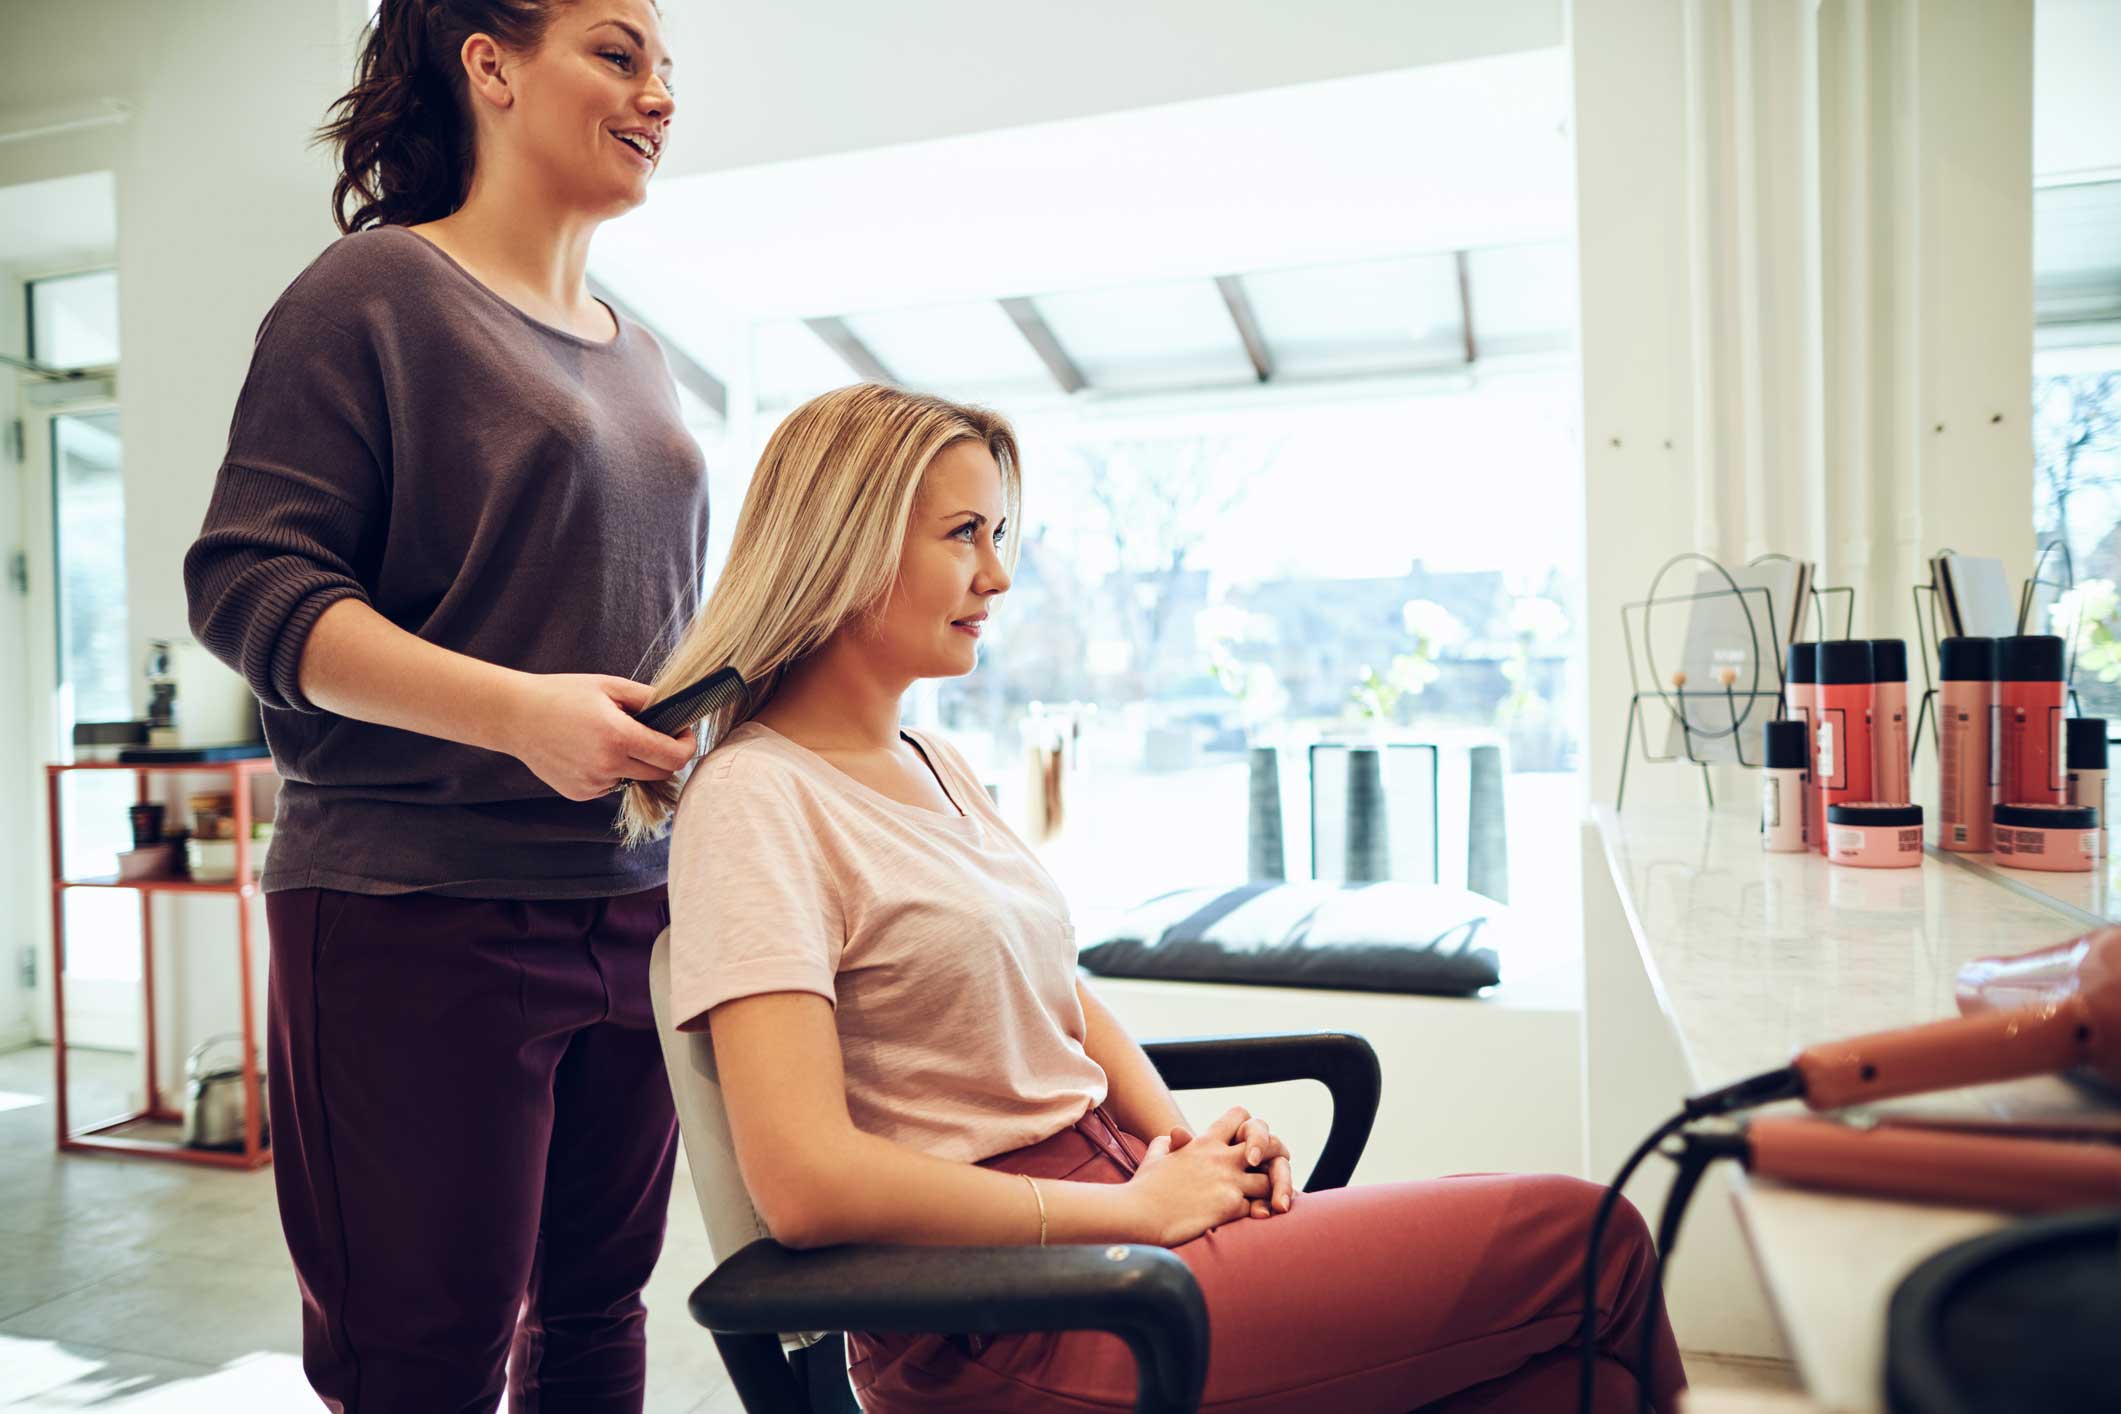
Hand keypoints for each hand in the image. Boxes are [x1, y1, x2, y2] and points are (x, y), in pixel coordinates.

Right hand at [501, 673, 696, 801]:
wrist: (515, 716)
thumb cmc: (562, 695)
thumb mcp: (609, 686)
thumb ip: (648, 698)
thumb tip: (677, 710)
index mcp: (618, 737)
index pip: (672, 757)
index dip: (687, 746)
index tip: (684, 735)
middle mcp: (607, 766)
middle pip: (660, 773)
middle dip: (665, 756)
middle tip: (656, 735)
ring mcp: (592, 784)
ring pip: (635, 779)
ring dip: (635, 763)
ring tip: (610, 738)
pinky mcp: (580, 793)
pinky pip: (611, 785)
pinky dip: (612, 771)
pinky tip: (589, 751)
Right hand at [1127, 1106, 1273, 1247]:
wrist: (1139, 1213)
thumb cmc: (1144, 1187)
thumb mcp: (1156, 1155)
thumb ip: (1168, 1143)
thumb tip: (1172, 1137)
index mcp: (1205, 1142)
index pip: (1241, 1116)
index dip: (1250, 1128)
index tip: (1248, 1145)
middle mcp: (1221, 1157)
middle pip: (1270, 1144)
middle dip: (1275, 1157)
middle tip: (1271, 1171)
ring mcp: (1228, 1181)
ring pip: (1270, 1180)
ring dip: (1268, 1191)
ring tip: (1263, 1201)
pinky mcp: (1229, 1206)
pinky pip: (1258, 1207)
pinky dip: (1258, 1214)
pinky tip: (1252, 1218)